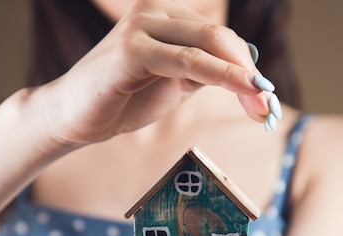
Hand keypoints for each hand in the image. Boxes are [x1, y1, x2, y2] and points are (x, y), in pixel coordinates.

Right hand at [39, 0, 272, 146]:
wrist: (75, 118)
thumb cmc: (121, 100)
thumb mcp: (174, 82)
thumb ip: (205, 71)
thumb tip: (249, 72)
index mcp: (166, 16)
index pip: (220, 37)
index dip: (246, 68)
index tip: (263, 102)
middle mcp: (155, 11)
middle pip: (220, 37)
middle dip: (249, 73)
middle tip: (267, 107)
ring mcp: (142, 26)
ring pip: (210, 43)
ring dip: (242, 77)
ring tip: (261, 106)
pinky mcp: (133, 48)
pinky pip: (189, 60)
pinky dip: (221, 75)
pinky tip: (244, 89)